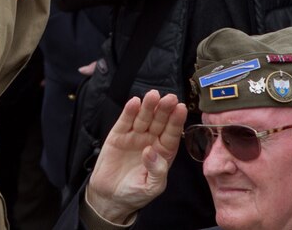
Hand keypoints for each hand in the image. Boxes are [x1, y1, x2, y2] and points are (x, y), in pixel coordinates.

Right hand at [84, 90, 186, 224]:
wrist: (110, 196)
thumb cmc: (135, 193)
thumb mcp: (151, 187)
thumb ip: (156, 171)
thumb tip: (151, 151)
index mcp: (163, 153)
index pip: (171, 135)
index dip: (176, 122)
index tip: (180, 109)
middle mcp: (150, 141)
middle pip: (159, 122)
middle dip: (164, 110)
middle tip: (169, 98)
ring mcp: (134, 137)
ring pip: (143, 118)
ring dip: (148, 107)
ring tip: (153, 96)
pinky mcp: (118, 135)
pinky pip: (125, 121)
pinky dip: (129, 112)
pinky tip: (134, 102)